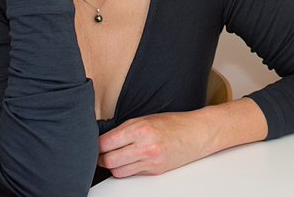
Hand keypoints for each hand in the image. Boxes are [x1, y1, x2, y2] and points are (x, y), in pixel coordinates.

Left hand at [97, 110, 213, 176]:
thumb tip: (104, 141)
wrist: (197, 133)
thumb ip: (125, 130)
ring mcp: (150, 161)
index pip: (106, 143)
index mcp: (140, 129)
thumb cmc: (173, 123)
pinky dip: (127, 169)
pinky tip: (130, 160)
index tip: (96, 144)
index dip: (97, 145)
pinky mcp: (154, 171)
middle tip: (101, 153)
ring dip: (113, 166)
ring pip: (118, 171)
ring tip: (115, 157)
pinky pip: (132, 174)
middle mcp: (145, 146)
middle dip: (102, 158)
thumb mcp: (146, 118)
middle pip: (109, 160)